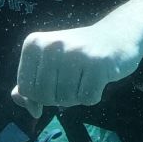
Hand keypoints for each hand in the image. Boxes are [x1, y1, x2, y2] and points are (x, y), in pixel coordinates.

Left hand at [12, 23, 142, 113]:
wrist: (116, 35)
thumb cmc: (78, 53)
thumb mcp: (49, 64)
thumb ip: (31, 84)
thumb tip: (27, 106)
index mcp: (34, 44)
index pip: (26, 90)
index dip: (41, 94)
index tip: (55, 78)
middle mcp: (52, 45)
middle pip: (44, 96)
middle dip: (59, 97)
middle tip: (73, 79)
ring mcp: (75, 53)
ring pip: (65, 100)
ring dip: (77, 97)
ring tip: (85, 77)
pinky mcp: (98, 64)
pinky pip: (87, 99)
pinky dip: (93, 96)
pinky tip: (98, 79)